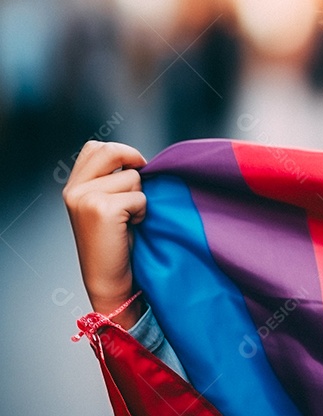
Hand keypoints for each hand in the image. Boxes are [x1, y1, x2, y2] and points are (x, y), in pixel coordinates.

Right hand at [62, 140, 147, 329]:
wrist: (111, 281)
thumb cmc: (117, 243)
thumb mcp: (107, 204)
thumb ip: (111, 179)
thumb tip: (138, 159)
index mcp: (73, 187)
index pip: (96, 147)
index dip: (122, 154)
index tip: (135, 169)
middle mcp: (74, 190)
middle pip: (113, 151)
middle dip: (134, 166)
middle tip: (139, 191)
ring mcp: (85, 198)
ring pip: (133, 176)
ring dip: (141, 197)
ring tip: (129, 220)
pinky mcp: (102, 209)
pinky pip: (140, 196)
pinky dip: (143, 211)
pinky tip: (132, 227)